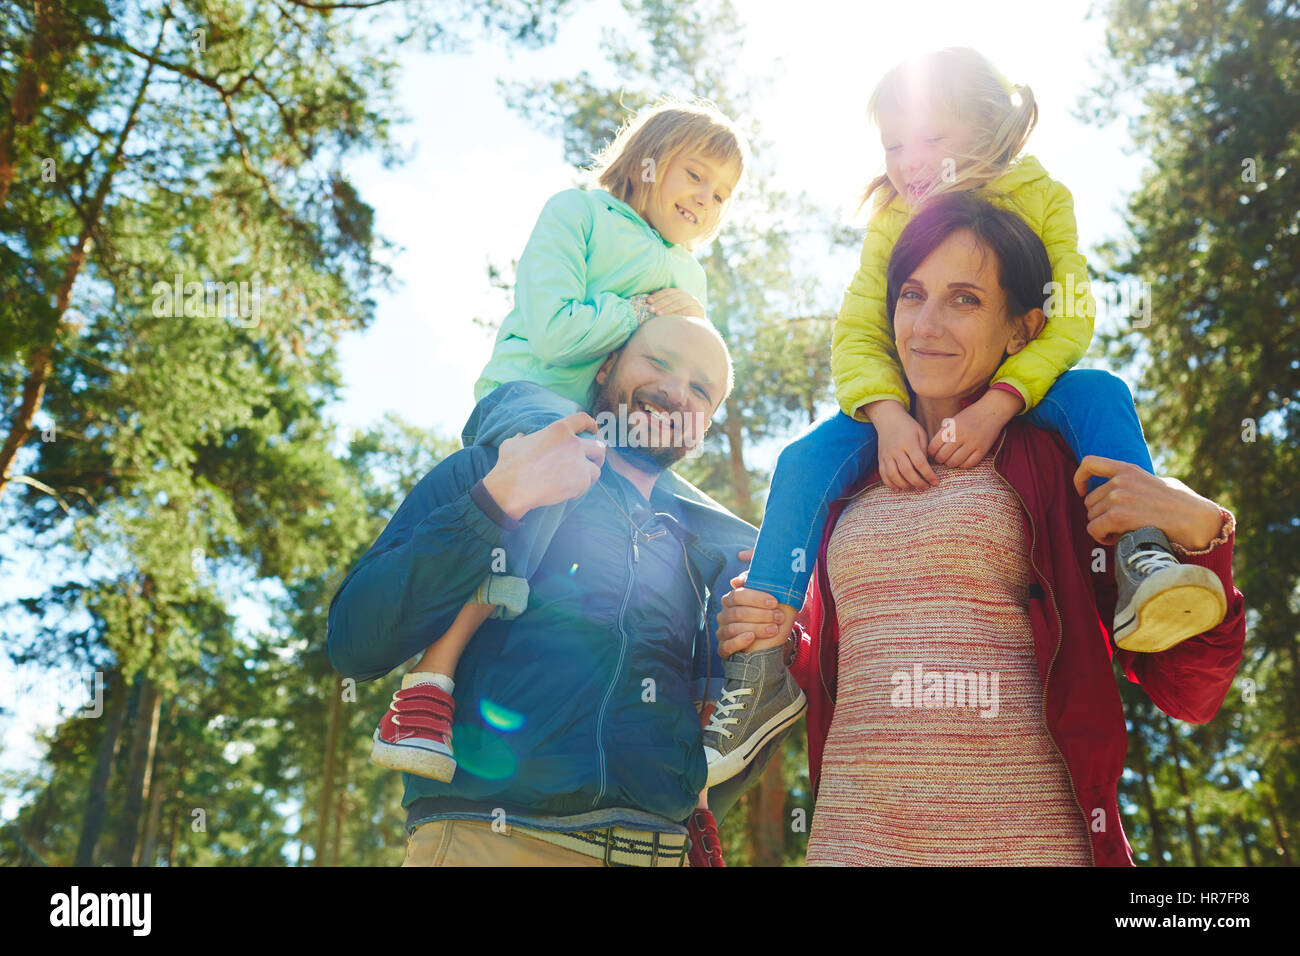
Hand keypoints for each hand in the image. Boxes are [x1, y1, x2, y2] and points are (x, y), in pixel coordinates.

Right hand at [481, 412, 605, 520]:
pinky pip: (587, 486)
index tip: (594, 429)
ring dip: (588, 476)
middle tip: (595, 462)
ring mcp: (579, 462)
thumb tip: (521, 436)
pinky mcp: (581, 481)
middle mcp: (573, 443)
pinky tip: (569, 495)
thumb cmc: (510, 465)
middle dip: (599, 456)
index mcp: (559, 429)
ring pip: (596, 469)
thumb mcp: (512, 444)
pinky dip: (579, 491)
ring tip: (577, 483)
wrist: (513, 488)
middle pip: (598, 447)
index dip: (591, 424)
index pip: (582, 420)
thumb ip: (521, 438)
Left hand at [646, 288, 705, 318]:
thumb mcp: (670, 312)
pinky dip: (678, 313)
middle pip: (673, 297)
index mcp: (682, 294)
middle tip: (650, 309)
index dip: (658, 295)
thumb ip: (662, 303)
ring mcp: (696, 304)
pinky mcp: (700, 311)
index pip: (669, 291)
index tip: (648, 301)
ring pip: (680, 303)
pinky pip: (688, 310)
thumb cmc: (680, 322)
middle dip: (660, 303)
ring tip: (657, 315)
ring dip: (668, 309)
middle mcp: (690, 297)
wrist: (696, 333)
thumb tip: (650, 293)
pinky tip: (670, 319)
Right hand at [716, 585, 783, 658]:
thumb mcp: (767, 601)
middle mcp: (723, 615)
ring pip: (734, 628)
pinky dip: (739, 641)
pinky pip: (727, 645)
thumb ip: (757, 585)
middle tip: (779, 617)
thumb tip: (736, 581)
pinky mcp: (723, 648)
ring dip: (756, 628)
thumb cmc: (767, 618)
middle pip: (737, 612)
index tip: (774, 602)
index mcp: (730, 600)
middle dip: (761, 615)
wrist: (767, 644)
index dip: (756, 598)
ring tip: (774, 629)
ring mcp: (722, 632)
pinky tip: (751, 638)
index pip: (738, 595)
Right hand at [868, 399, 937, 490]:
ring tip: (914, 487)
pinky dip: (891, 484)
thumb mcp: (921, 433)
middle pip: (906, 471)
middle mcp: (896, 450)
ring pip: (894, 475)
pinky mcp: (880, 459)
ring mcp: (886, 455)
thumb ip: (925, 450)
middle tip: (926, 486)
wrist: (888, 419)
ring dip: (905, 485)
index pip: (919, 462)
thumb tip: (928, 467)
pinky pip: (883, 475)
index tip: (935, 482)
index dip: (928, 474)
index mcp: (909, 443)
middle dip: (918, 482)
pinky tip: (899, 488)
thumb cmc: (908, 426)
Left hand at [927, 389, 1020, 468]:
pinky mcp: (982, 450)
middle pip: (942, 456)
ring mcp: (972, 443)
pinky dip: (962, 465)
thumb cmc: (970, 416)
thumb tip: (932, 450)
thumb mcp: (953, 421)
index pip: (934, 446)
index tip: (932, 454)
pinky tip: (961, 461)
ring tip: (949, 460)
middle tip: (940, 459)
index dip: (930, 453)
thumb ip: (943, 434)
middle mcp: (961, 436)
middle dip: (938, 459)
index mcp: (951, 427)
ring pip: (954, 462)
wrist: (992, 410)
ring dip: (949, 463)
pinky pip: (969, 464)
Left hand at [1073, 455, 1224, 549]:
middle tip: (1118, 525)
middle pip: (1090, 501)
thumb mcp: (1157, 481)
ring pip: (1091, 517)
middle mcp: (1119, 480)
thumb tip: (1122, 489)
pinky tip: (1117, 540)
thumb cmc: (1181, 504)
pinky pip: (1094, 530)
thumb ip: (1136, 482)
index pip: (1090, 463)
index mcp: (1128, 469)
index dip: (1080, 478)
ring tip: (1121, 532)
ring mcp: (1117, 497)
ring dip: (1103, 528)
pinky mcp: (1117, 516)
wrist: (1194, 519)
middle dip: (1100, 515)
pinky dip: (1102, 538)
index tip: (1082, 491)